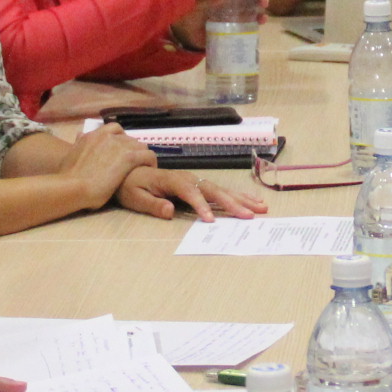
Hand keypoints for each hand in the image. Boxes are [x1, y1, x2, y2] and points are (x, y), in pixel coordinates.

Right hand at [61, 123, 160, 207]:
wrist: (72, 187)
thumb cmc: (68, 177)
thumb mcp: (70, 155)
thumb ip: (78, 145)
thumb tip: (79, 136)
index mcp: (92, 136)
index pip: (114, 129)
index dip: (120, 140)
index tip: (120, 152)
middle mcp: (106, 136)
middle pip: (129, 138)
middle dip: (132, 150)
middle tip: (132, 164)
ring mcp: (118, 145)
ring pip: (140, 145)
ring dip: (141, 156)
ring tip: (141, 168)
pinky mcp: (128, 157)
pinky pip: (148, 155)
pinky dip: (150, 162)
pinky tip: (149, 170)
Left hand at [115, 162, 270, 222]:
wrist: (131, 171)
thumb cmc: (131, 186)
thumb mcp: (135, 197)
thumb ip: (151, 204)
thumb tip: (169, 210)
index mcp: (172, 180)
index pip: (190, 193)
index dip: (201, 206)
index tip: (211, 220)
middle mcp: (188, 178)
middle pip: (213, 190)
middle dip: (232, 203)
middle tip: (249, 216)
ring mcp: (196, 180)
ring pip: (222, 189)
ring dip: (242, 199)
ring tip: (261, 208)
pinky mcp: (200, 185)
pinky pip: (221, 190)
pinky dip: (238, 195)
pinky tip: (253, 200)